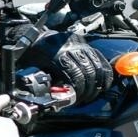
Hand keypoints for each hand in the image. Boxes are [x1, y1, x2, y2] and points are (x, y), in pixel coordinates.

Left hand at [0, 21, 115, 105]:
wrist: (36, 37)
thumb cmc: (33, 54)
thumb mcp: (34, 69)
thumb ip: (45, 83)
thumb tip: (56, 98)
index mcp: (55, 54)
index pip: (74, 75)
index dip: (78, 89)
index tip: (76, 99)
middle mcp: (70, 47)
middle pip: (88, 71)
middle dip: (88, 89)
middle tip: (84, 99)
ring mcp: (80, 44)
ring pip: (97, 65)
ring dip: (97, 83)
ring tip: (92, 94)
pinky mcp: (86, 43)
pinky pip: (100, 59)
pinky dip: (104, 72)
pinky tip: (102, 83)